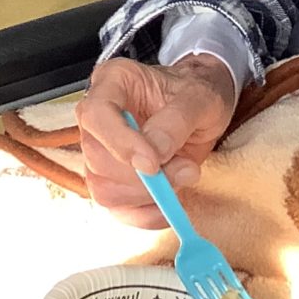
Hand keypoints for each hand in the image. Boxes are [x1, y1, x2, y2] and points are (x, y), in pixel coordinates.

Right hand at [76, 56, 239, 227]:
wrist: (202, 108)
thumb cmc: (197, 93)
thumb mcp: (199, 98)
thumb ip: (176, 122)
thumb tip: (154, 156)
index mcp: (112, 83)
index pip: (95, 114)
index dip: (120, 142)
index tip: (153, 163)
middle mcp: (98, 118)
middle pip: (98, 159)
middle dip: (145, 176)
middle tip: (186, 168)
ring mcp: (102, 151)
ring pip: (105, 189)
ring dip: (149, 194)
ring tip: (184, 173)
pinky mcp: (114, 179)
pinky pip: (118, 209)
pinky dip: (146, 215)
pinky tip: (170, 206)